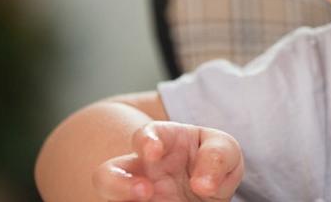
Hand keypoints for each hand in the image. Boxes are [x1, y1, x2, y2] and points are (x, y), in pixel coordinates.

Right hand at [91, 121, 243, 200]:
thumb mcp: (223, 150)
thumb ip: (217, 156)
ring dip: (122, 200)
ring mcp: (133, 197)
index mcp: (161, 143)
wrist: (207, 192)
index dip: (146, 142)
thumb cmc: (210, 163)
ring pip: (109, 199)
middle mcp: (139, 172)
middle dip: (118, 184)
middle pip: (107, 175)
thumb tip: (204, 183)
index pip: (145, 135)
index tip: (154, 151)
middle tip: (145, 192)